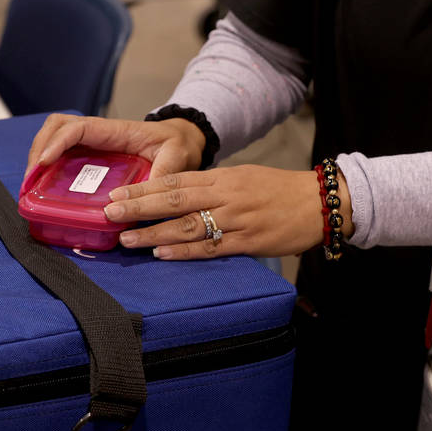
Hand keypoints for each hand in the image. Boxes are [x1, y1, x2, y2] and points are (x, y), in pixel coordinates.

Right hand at [25, 113, 206, 180]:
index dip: (57, 142)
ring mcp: (91, 145)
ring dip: (37, 157)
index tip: (43, 162)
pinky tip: (41, 187)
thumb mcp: (177, 157)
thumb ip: (164, 174)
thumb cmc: (177, 145)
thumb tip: (146, 198)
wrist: (181, 141)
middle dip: (37, 149)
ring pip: (53, 138)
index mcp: (115, 130)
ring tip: (30, 186)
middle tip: (30, 180)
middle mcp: (98, 134)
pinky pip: (60, 154)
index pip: (78, 127)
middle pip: (56, 127)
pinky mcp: (89, 157)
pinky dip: (45, 167)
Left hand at [103, 165, 353, 259]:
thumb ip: (211, 186)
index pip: (175, 180)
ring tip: (126, 239)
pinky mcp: (248, 242)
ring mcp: (236, 219)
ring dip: (153, 233)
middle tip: (110, 212)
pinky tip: (161, 253)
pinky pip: (210, 247)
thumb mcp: (242, 178)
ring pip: (187, 225)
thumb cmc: (279, 190)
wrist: (321, 202)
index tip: (116, 193)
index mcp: (223, 177)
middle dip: (138, 207)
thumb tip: (174, 196)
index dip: (143, 188)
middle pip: (174, 200)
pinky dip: (184, 251)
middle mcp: (226, 195)